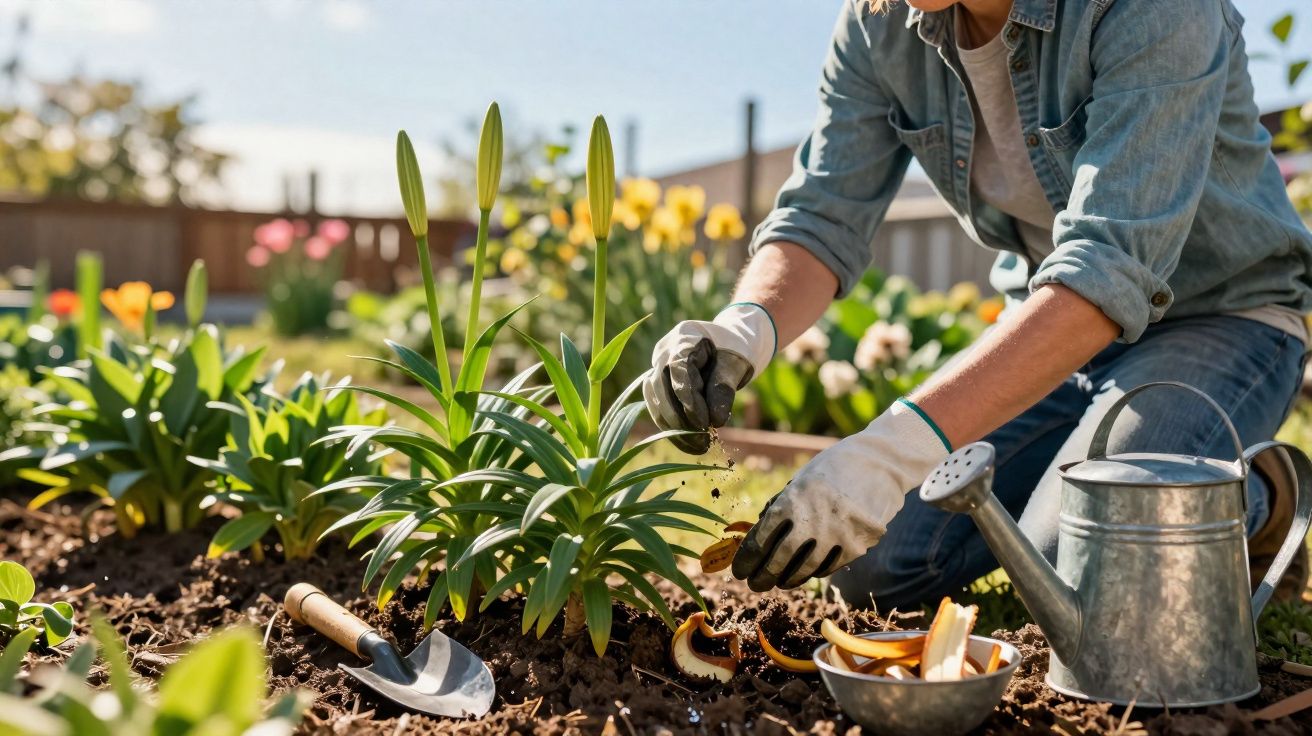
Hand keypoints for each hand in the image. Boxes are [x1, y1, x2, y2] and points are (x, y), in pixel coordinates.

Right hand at [643, 304, 774, 453]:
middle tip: (703, 442)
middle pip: (660, 387)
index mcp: (684, 336)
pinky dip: (672, 428)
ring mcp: (656, 367)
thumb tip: (715, 422)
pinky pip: (658, 408)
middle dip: (680, 419)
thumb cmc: (734, 350)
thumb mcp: (735, 365)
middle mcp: (663, 350)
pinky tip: (690, 444)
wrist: (728, 344)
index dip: (690, 400)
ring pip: (655, 401)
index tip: (706, 425)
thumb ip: (723, 389)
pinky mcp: (657, 384)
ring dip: (674, 428)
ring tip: (698, 446)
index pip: (679, 370)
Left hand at [732, 400, 949, 590]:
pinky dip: (814, 571)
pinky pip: (829, 567)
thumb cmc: (833, 469)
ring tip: (779, 582)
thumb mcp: (801, 481)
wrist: (880, 463)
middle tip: (754, 585)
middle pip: (779, 560)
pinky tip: (807, 571)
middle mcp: (812, 521)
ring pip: (805, 570)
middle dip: (763, 576)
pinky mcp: (858, 546)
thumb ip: (780, 507)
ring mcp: (837, 535)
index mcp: (792, 501)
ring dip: (788, 579)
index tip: (740, 570)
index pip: (761, 539)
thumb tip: (756, 537)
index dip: (747, 558)